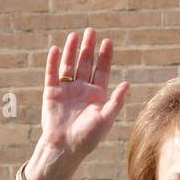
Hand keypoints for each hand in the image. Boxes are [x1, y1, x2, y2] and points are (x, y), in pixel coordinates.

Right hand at [23, 28, 128, 179]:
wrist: (65, 148)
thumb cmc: (88, 138)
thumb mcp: (106, 119)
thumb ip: (116, 101)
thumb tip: (127, 83)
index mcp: (97, 95)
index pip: (102, 71)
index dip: (105, 56)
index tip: (108, 41)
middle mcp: (82, 90)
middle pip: (86, 64)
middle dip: (89, 48)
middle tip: (91, 31)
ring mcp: (66, 90)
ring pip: (69, 65)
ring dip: (72, 51)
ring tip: (75, 35)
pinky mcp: (52, 93)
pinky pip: (52, 74)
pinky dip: (53, 61)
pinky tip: (56, 49)